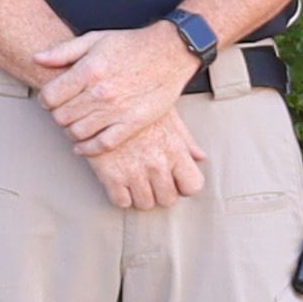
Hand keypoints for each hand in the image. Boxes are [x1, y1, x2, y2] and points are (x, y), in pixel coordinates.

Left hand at [35, 25, 201, 156]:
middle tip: (63, 110)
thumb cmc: (132, 45)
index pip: (50, 97)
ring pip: (77, 132)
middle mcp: (100, 92)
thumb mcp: (95, 39)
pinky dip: (88, 148)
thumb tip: (37, 59)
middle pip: (61, 117)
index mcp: (89, 70)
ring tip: (74, 124)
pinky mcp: (132, 124)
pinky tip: (83, 145)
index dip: (45, 100)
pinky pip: (102, 144)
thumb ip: (63, 51)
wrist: (169, 52)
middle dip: (57, 115)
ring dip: (70, 131)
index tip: (50, 99)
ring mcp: (117, 110)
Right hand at [83, 110, 207, 210]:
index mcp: (174, 149)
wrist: (101, 97)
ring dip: (140, 195)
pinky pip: (121, 202)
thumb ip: (185, 139)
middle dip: (160, 192)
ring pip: (145, 204)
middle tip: (151, 179)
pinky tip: (119, 180)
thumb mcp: (166, 115)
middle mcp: (157, 163)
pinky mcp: (110, 176)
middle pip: (168, 199)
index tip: (175, 180)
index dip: (184, 185)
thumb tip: (200, 157)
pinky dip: (120, 195)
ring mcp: (134, 171)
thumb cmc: (136, 103)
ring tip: (134, 179)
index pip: (192, 186)